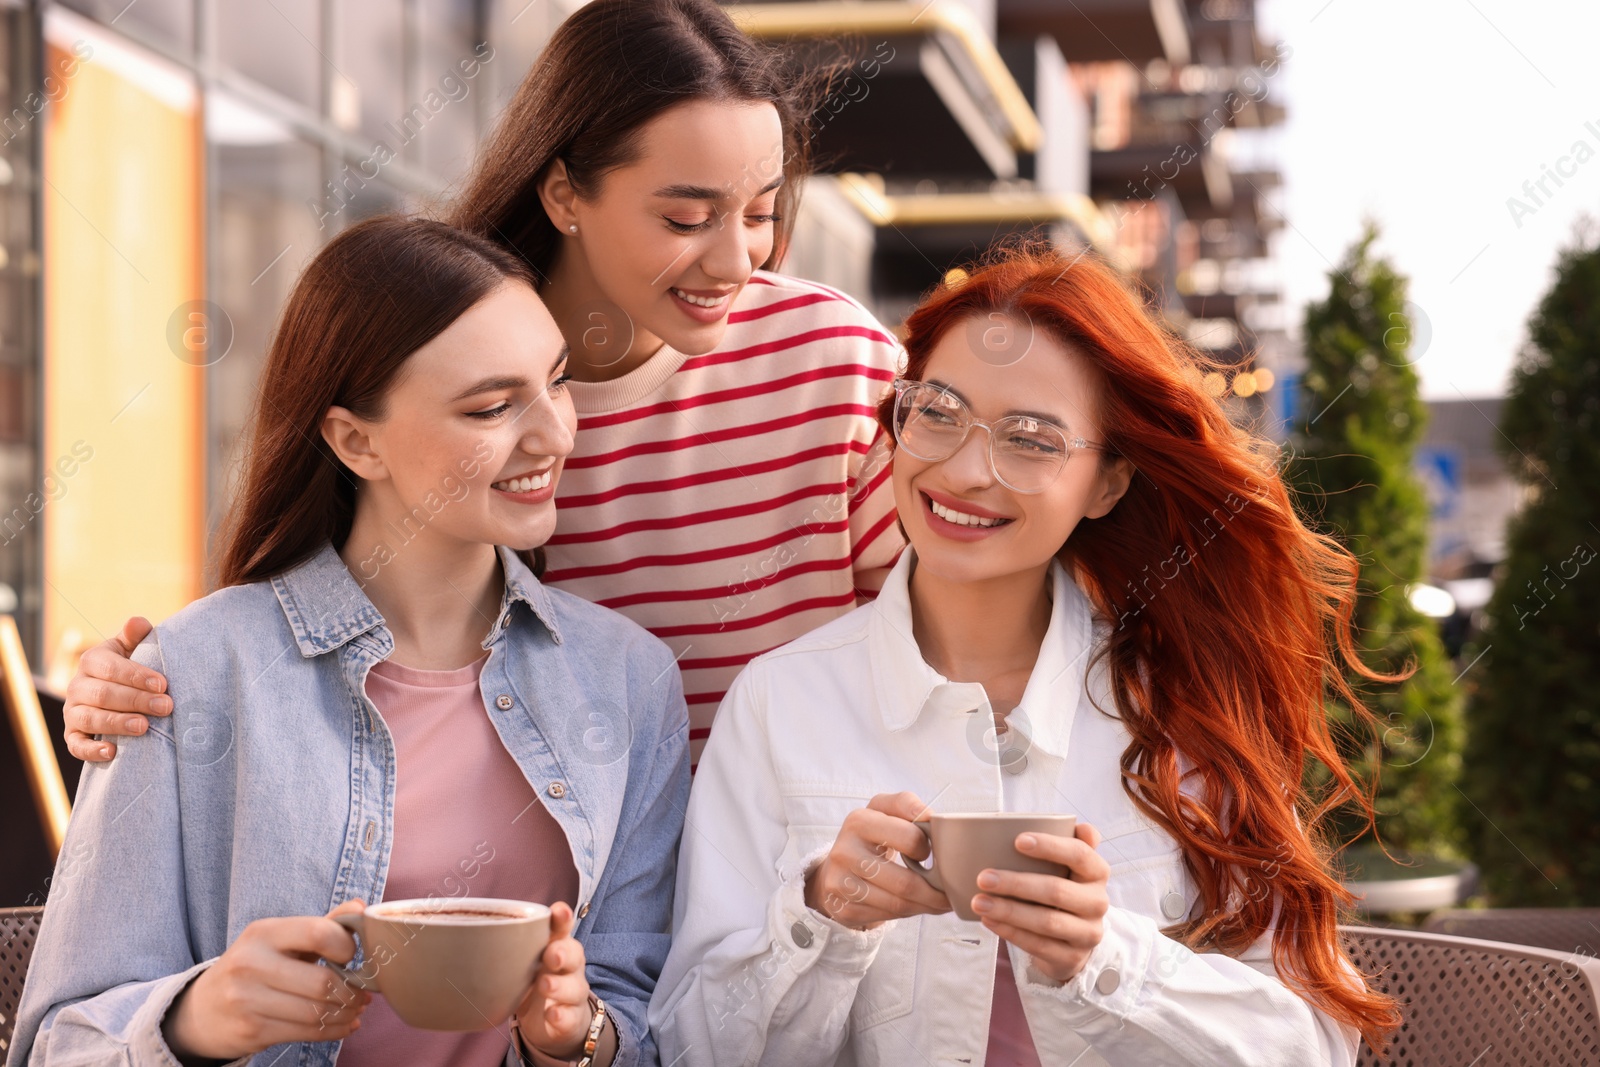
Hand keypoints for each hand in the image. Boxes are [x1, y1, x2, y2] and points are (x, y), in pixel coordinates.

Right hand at [64, 616, 170, 761]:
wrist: (116, 692)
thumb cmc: (130, 668)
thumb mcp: (132, 648)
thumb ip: (135, 636)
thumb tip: (138, 622)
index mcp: (93, 661)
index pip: (111, 668)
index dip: (136, 676)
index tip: (162, 684)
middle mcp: (77, 686)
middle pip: (103, 695)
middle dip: (136, 701)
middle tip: (165, 707)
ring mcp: (72, 712)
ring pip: (89, 719)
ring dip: (117, 723)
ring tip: (144, 727)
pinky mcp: (72, 735)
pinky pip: (76, 746)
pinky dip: (91, 750)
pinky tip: (112, 752)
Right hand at [162, 899, 370, 1062]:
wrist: (202, 1010)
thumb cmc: (254, 967)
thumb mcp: (280, 939)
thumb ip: (322, 924)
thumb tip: (361, 908)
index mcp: (263, 933)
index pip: (319, 933)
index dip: (346, 946)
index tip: (352, 956)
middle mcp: (251, 964)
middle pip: (322, 982)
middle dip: (352, 991)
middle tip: (364, 993)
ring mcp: (247, 1000)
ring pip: (316, 1012)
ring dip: (346, 1013)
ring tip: (356, 1009)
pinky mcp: (251, 1031)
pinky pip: (306, 1033)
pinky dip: (333, 1030)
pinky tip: (344, 1024)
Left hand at [513, 902, 592, 1059]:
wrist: (554, 1022)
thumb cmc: (532, 983)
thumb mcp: (518, 965)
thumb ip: (498, 951)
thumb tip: (451, 938)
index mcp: (554, 947)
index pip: (561, 928)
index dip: (562, 919)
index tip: (559, 911)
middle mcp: (568, 967)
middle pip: (574, 954)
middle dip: (562, 952)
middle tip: (550, 955)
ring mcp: (572, 993)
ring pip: (574, 987)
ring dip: (559, 986)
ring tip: (544, 986)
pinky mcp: (570, 1019)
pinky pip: (570, 1017)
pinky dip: (562, 1015)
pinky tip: (552, 1014)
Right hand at [803, 792, 952, 929]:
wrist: (836, 865)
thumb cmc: (871, 834)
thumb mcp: (883, 810)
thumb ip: (907, 805)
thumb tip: (933, 819)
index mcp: (859, 821)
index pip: (910, 839)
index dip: (928, 849)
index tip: (932, 853)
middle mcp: (845, 852)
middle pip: (905, 883)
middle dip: (935, 892)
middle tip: (951, 893)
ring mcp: (841, 883)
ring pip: (898, 904)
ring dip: (926, 906)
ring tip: (941, 903)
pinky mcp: (843, 908)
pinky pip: (887, 917)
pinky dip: (909, 914)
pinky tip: (918, 906)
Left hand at [971, 823, 1109, 982]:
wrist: (1075, 940)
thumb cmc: (1065, 890)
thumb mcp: (1071, 867)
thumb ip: (1072, 843)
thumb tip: (1080, 825)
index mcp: (1097, 873)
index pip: (1080, 854)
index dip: (1050, 846)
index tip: (1017, 840)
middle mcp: (1098, 903)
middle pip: (1057, 891)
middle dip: (1016, 883)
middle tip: (983, 877)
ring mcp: (1087, 933)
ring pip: (1046, 921)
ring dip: (1008, 911)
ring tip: (978, 901)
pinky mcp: (1072, 958)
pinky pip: (1038, 945)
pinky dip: (1010, 932)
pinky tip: (989, 920)